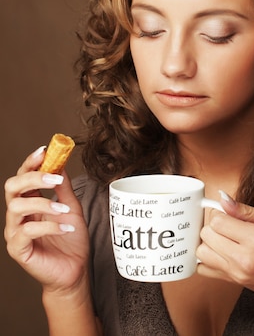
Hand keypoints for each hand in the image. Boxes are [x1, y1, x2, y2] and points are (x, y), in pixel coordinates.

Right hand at [4, 146, 89, 294]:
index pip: (22, 178)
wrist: (75, 270)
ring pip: (16, 208)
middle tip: (55, 178)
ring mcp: (15, 232)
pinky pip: (26, 232)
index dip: (30, 163)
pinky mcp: (18, 249)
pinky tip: (66, 228)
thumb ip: (64, 188)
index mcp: (30, 203)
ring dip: (43, 204)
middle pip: (12, 188)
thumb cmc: (71, 240)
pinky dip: (48, 226)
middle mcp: (18, 216)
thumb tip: (61, 163)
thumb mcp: (72, 208)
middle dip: (33, 178)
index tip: (45, 150)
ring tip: (64, 209)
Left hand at [196, 193, 253, 311]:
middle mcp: (243, 258)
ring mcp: (236, 272)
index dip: (221, 212)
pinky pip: (203, 269)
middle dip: (214, 225)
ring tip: (225, 237)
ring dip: (209, 241)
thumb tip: (224, 199)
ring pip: (201, 252)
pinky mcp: (232, 281)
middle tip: (229, 223)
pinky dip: (208, 258)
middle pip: (207, 235)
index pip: (218, 221)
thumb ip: (246, 210)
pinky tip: (221, 252)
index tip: (229, 212)